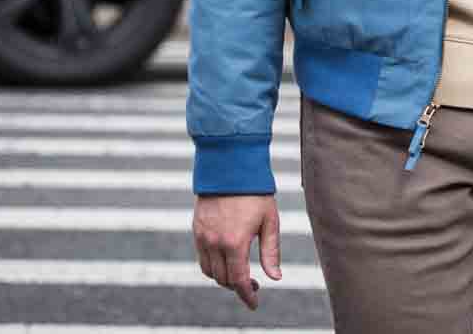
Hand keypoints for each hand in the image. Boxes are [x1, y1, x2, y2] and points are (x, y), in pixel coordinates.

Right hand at [193, 194, 280, 309]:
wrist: (230, 169)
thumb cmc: (255, 194)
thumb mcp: (270, 221)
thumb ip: (271, 251)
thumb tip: (275, 277)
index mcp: (235, 242)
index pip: (238, 280)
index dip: (247, 295)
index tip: (254, 303)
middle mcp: (215, 243)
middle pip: (223, 279)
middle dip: (238, 287)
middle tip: (254, 284)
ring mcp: (203, 237)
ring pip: (209, 272)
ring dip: (224, 278)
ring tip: (240, 273)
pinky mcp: (197, 231)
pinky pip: (202, 259)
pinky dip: (213, 266)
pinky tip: (227, 261)